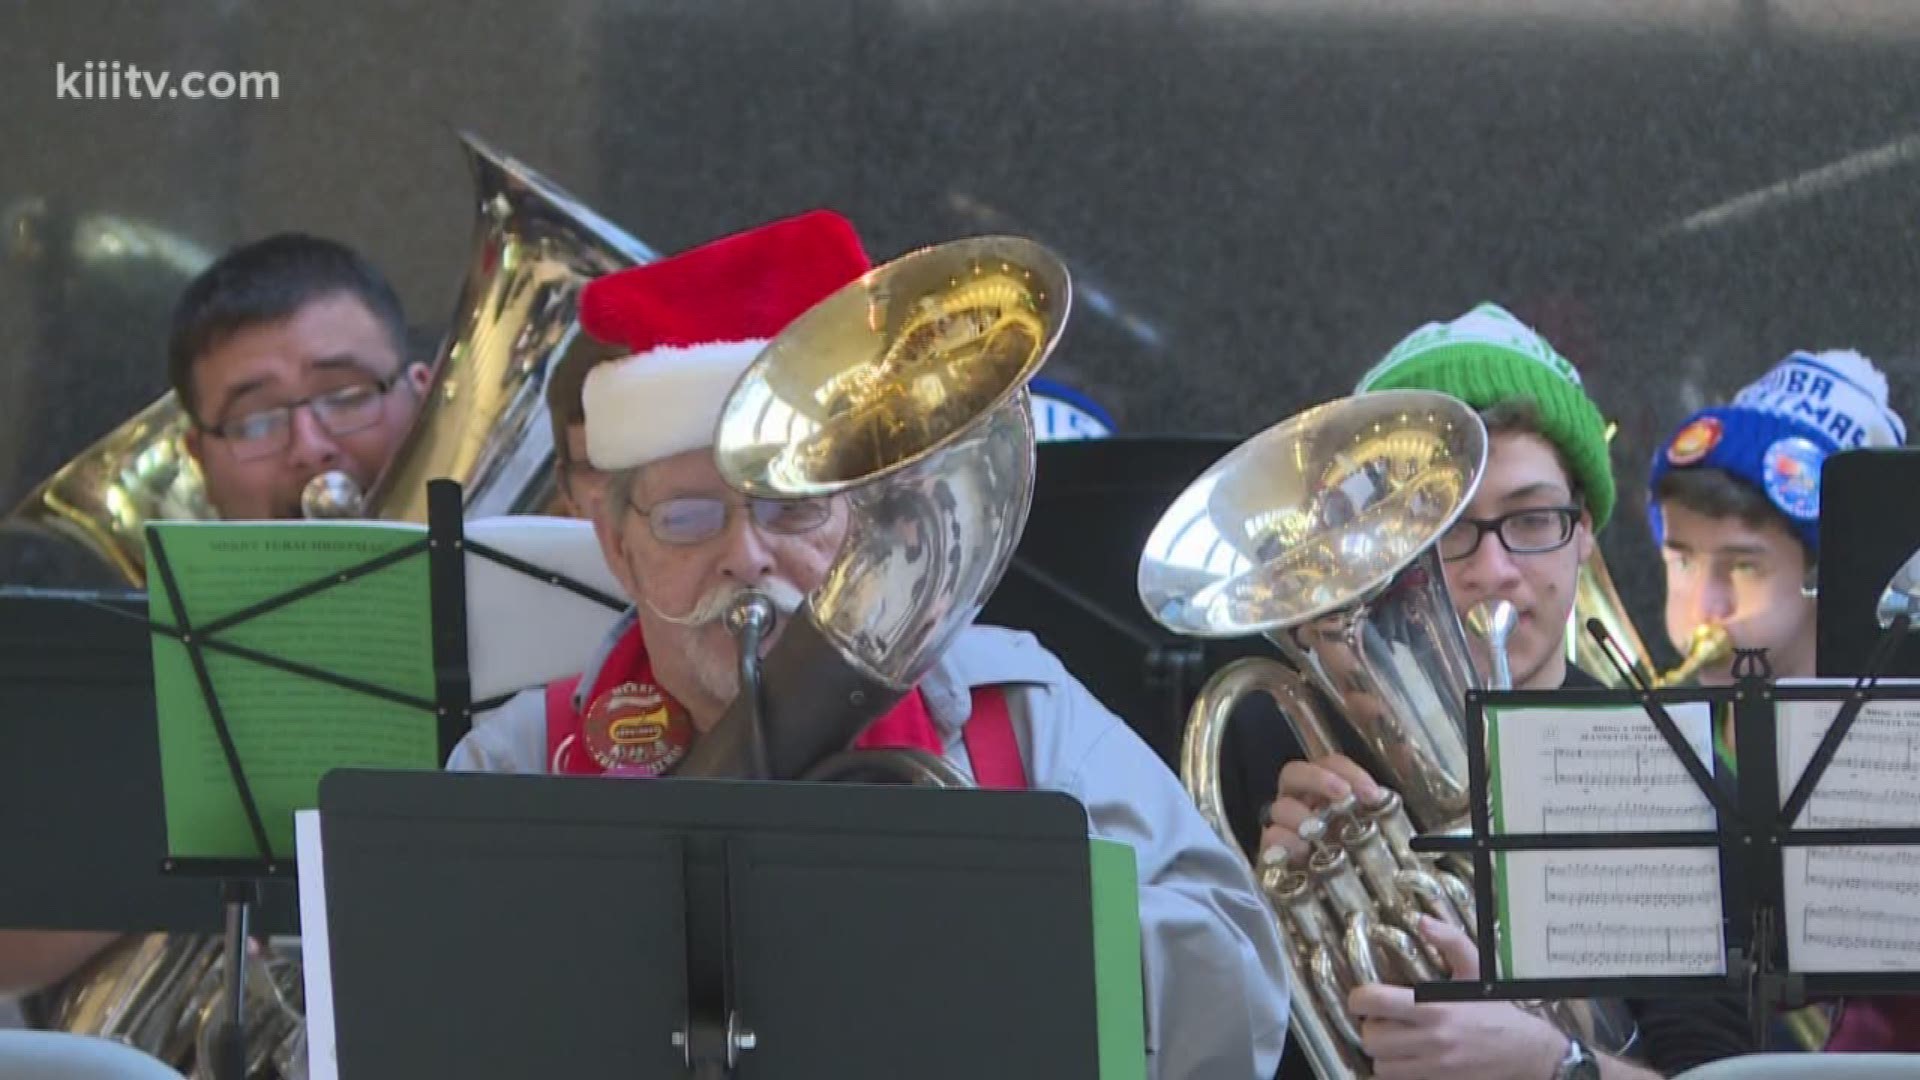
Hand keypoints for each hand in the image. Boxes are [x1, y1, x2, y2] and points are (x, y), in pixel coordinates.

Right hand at [1258, 754, 1382, 863]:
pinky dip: (1280, 843)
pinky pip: (1268, 841)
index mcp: (1326, 794)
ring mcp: (1284, 828)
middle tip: (1341, 796)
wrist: (1334, 911)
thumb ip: (1379, 819)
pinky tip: (1296, 852)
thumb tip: (1393, 808)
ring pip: (1279, 807)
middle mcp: (1302, 804)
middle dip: (1317, 779)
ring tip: (1317, 830)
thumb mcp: (1375, 839)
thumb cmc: (1356, 867)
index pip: (1331, 764)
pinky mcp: (1273, 854)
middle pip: (1293, 773)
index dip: (1349, 772)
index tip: (1371, 794)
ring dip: (1299, 814)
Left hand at [1348, 916, 1566, 1079]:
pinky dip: (1396, 1070)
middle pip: (1370, 1038)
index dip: (1360, 998)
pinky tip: (1407, 1057)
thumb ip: (1450, 940)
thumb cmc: (1494, 1008)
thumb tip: (1422, 920)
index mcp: (1435, 1007)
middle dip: (1372, 1027)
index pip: (1374, 1002)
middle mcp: (1432, 1039)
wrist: (1525, 1051)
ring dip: (1383, 1052)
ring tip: (1396, 1040)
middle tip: (1384, 1020)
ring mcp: (1434, 1067)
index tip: (1364, 998)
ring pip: (1380, 1064)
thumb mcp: (1475, 968)